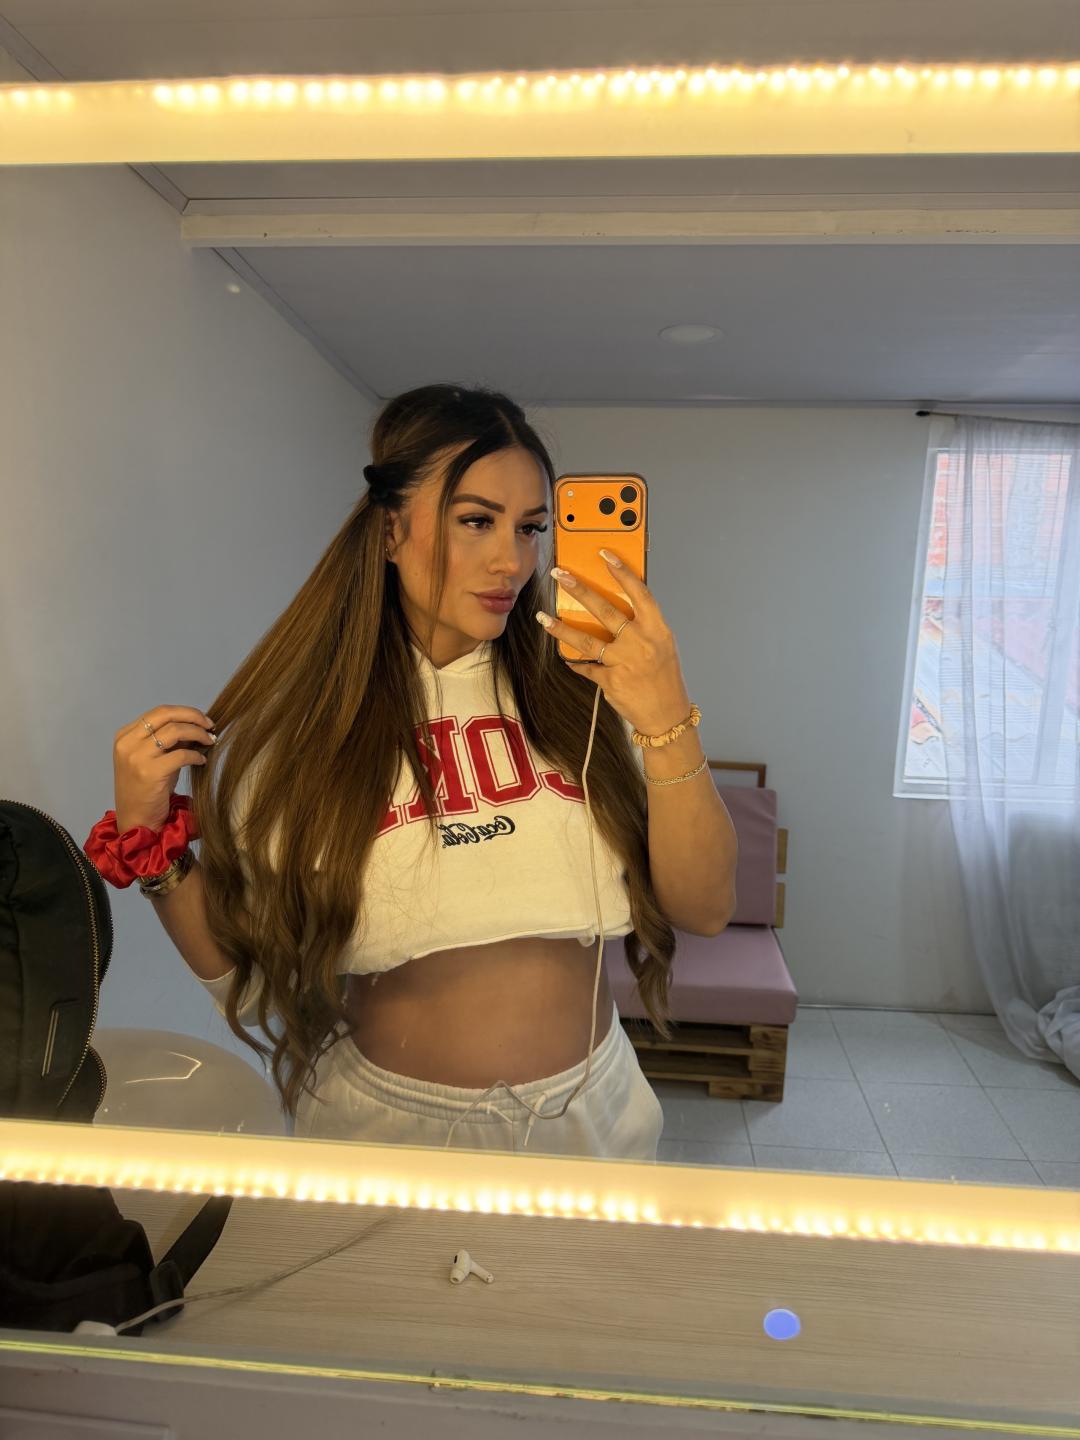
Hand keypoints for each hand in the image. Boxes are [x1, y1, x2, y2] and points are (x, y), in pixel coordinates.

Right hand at [113, 705, 216, 833]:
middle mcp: (128, 743)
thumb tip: (196, 724)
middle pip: (165, 714)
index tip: (202, 719)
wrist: (136, 821)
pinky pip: (181, 754)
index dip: (184, 712)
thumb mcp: (154, 759)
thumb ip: (169, 740)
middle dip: (193, 716)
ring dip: (198, 733)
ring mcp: (137, 757)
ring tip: (209, 741)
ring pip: (175, 730)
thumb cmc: (146, 790)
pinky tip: (201, 761)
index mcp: (125, 736)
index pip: (158, 712)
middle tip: (210, 725)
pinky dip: (196, 755)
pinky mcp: (150, 772)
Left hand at [538, 551, 692, 735]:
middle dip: (580, 590)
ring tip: (543, 617)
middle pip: (605, 610)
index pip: (639, 593)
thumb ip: (643, 626)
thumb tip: (617, 607)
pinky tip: (565, 655)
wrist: (667, 715)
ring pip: (586, 640)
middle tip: (560, 575)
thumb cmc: (665, 678)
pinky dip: (575, 661)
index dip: (622, 572)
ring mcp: (624, 662)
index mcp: (657, 629)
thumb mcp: (662, 645)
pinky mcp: (610, 681)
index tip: (605, 554)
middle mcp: (640, 643)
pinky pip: (586, 667)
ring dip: (561, 627)